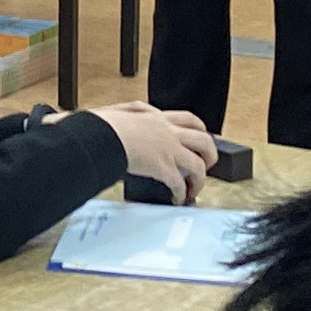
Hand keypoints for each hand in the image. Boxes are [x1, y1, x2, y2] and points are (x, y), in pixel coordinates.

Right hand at [94, 100, 216, 199]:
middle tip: (207, 164)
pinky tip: (177, 199)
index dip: (200, 130)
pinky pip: (180, 184)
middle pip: (204, 141)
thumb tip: (126, 117)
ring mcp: (168, 150)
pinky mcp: (163, 168)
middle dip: (210, 155)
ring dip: (200, 180)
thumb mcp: (120, 111)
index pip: (189, 119)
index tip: (199, 140)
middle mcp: (168, 132)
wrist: (100, 135)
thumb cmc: (102, 125)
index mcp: (157, 118)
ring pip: (198, 165)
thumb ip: (130, 114)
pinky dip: (181, 194)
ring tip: (194, 189)